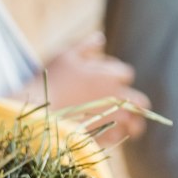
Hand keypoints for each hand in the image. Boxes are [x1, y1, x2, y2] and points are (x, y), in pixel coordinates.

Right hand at [17, 32, 150, 145]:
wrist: (36, 112)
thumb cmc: (50, 81)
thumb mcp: (65, 56)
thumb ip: (85, 46)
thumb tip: (100, 39)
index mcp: (111, 77)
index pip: (126, 74)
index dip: (114, 75)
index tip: (101, 79)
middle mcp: (118, 100)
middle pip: (140, 102)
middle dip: (134, 102)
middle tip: (119, 103)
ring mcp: (112, 121)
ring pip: (135, 125)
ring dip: (129, 122)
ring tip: (116, 121)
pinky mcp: (101, 138)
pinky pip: (117, 139)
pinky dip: (114, 135)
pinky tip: (102, 131)